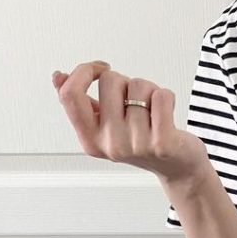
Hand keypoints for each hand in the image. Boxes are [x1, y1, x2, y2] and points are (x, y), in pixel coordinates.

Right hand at [52, 61, 207, 185]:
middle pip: (110, 80)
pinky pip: (162, 96)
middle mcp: (110, 144)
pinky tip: (166, 114)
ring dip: (149, 91)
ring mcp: (136, 145)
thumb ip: (82, 103)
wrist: (178, 169)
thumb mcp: (106, 125)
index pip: (70, 95)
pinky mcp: (163, 143)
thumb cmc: (142, 142)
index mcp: (90, 140)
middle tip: (135, 101)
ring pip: (139, 85)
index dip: (84, 71)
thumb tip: (58, 76)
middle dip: (125, 81)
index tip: (101, 68)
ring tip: (152, 111)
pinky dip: (167, 97)